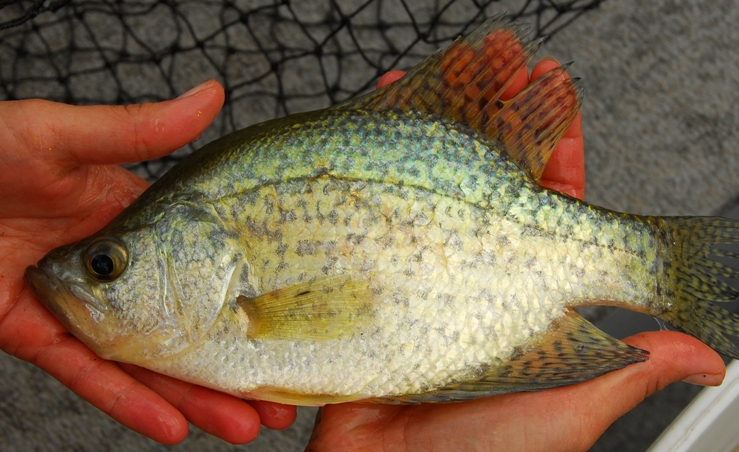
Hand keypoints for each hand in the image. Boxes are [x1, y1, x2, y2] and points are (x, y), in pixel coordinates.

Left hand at [0, 81, 295, 443]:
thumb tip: (212, 95)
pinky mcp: (33, 336)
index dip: (244, 299)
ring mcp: (75, 309)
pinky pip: (86, 376)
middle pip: (181, 328)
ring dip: (192, 397)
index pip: (199, 268)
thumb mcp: (62, 136)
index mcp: (128, 224)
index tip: (286, 323)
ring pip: (143, 363)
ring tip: (243, 426)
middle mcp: (111, 274)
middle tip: (276, 402)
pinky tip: (171, 427)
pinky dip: (127, 402)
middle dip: (229, 366)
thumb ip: (138, 130)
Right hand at [305, 60, 726, 451]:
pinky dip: (364, 168)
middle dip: (492, 117)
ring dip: (430, 128)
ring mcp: (415, 277)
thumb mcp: (566, 408)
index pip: (550, 212)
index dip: (558, 156)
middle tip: (497, 63)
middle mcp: (470, 278)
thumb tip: (702, 356)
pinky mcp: (364, 286)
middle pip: (486, 181)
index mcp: (522, 297)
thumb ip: (627, 368)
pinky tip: (366, 127)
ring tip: (435, 72)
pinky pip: (363, 217)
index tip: (558, 104)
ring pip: (427, 187)